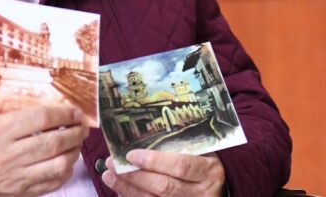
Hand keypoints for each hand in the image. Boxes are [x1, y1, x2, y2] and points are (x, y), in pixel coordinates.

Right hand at [0, 105, 86, 196]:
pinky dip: (62, 173)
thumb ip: (11, 119)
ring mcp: (11, 179)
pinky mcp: (13, 195)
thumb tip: (45, 113)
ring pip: (57, 166)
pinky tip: (63, 162)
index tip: (74, 110)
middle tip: (81, 125)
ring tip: (75, 143)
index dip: (64, 112)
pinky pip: (48, 185)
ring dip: (73, 153)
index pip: (42, 118)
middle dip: (75, 132)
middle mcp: (6, 156)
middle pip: (55, 141)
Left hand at [101, 150, 224, 195]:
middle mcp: (202, 192)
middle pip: (164, 186)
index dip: (155, 161)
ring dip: (128, 188)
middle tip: (113, 163)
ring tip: (109, 176)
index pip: (181, 166)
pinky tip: (120, 189)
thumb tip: (142, 135)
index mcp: (208, 170)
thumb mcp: (200, 151)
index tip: (132, 154)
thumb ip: (179, 145)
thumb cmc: (203, 164)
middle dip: (135, 176)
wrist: (215, 189)